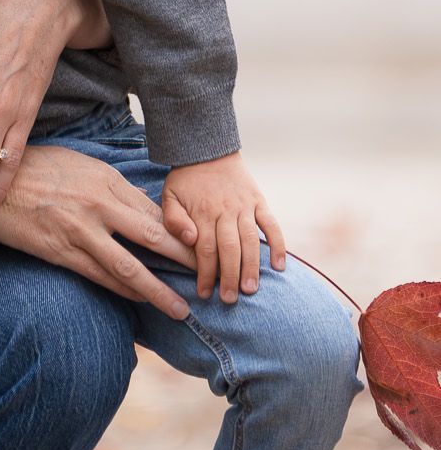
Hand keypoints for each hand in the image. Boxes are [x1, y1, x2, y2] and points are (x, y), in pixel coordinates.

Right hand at [0, 143, 193, 319]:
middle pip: (154, 238)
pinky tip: (141, 302)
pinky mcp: (60, 251)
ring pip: (130, 267)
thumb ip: (111, 187)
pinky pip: (100, 277)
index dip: (184, 234)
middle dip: (186, 262)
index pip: (155, 211)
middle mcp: (99, 205)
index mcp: (106, 180)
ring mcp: (80, 231)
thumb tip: (142, 208)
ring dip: (159, 291)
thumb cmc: (35, 168)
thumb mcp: (79, 165)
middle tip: (211, 280)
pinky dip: (124, 292)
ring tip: (182, 309)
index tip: (207, 249)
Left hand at [161, 153, 286, 304]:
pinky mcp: (260, 202)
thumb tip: (191, 240)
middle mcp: (225, 211)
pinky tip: (280, 266)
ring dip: (252, 267)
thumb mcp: (169, 195)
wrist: (207, 149)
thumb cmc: (185, 179)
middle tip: (229, 300)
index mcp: (202, 212)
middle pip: (229, 249)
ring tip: (250, 290)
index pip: (204, 249)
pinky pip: (272, 225)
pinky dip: (278, 245)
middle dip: (229, 277)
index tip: (204, 293)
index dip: (204, 273)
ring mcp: (245, 207)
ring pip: (251, 241)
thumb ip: (174, 219)